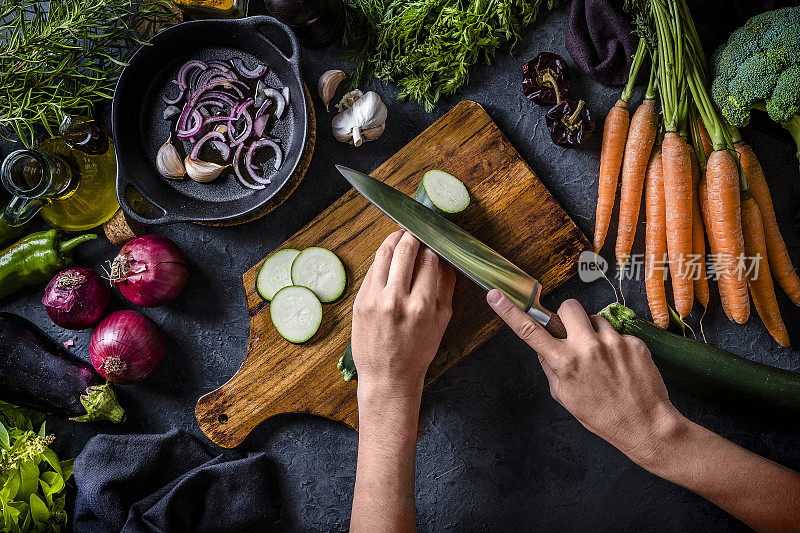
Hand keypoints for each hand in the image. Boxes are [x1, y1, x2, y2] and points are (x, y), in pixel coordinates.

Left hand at [352, 230, 455, 394]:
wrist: (388, 377)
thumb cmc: (418, 351)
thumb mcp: (442, 321)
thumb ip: (445, 287)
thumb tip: (446, 258)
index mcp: (422, 306)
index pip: (429, 260)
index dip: (433, 247)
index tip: (434, 242)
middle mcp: (396, 300)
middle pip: (405, 250)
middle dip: (413, 236)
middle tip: (417, 232)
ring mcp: (374, 299)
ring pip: (384, 254)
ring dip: (394, 239)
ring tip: (401, 235)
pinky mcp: (359, 301)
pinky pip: (372, 269)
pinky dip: (381, 258)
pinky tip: (388, 256)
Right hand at [487, 291, 682, 463]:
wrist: (646, 425)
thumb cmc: (602, 416)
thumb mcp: (565, 396)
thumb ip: (551, 367)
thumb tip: (542, 347)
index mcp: (565, 363)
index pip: (530, 331)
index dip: (509, 312)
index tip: (495, 295)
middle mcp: (587, 348)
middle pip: (568, 307)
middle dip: (568, 317)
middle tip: (574, 335)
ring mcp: (613, 343)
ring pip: (595, 318)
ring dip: (594, 332)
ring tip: (603, 359)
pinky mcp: (634, 342)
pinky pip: (618, 332)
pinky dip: (616, 345)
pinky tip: (622, 366)